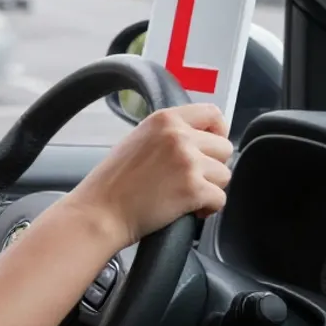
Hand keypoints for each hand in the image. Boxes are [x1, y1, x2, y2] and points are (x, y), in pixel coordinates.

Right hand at [66, 103, 233, 250]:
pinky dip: (207, 208)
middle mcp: (179, 136)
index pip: (212, 113)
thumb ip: (169, 134)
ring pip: (225, 175)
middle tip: (191, 178)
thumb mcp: (138, 140)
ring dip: (210, 188)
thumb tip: (200, 140)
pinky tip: (187, 209)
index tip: (212, 146)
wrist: (101, 211)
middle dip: (213, 166)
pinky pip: (220, 198)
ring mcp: (188, 162)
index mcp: (164, 120)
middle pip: (224, 147)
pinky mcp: (193, 189)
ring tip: (184, 195)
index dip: (218, 131)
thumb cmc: (113, 182)